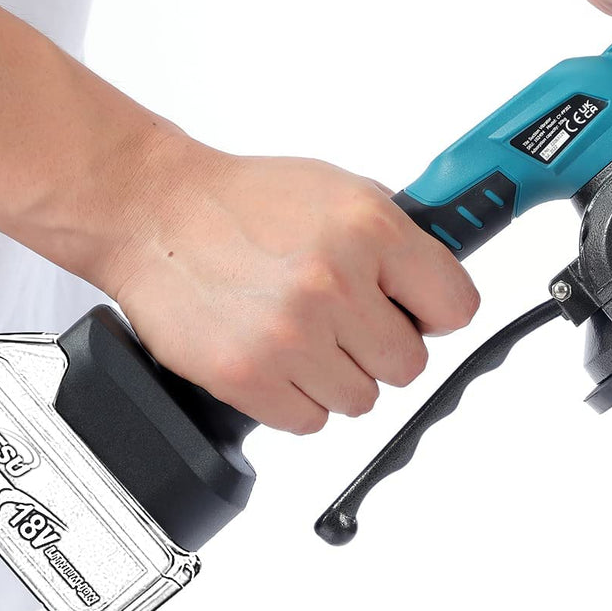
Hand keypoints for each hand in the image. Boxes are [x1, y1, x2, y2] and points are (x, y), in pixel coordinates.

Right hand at [98, 135, 479, 433]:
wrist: (155, 213)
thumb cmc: (243, 202)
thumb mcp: (339, 190)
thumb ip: (397, 238)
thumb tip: (437, 281)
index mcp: (370, 229)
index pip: (456, 307)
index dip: (435, 311)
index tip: (417, 310)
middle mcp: (336, 283)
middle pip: (410, 363)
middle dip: (382, 345)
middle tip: (346, 319)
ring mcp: (293, 335)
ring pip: (362, 399)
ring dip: (337, 373)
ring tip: (301, 331)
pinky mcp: (249, 377)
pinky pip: (311, 421)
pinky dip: (296, 397)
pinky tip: (274, 354)